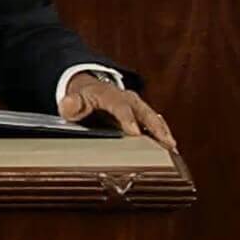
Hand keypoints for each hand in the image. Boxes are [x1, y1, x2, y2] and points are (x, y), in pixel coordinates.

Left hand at [59, 72, 176, 150]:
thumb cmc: (82, 100)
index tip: (134, 132)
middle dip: (155, 126)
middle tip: (166, 143)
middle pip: (143, 111)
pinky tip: (171, 149)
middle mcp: (127, 98)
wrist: (90, 90)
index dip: (127, 118)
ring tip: (172, 149)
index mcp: (108, 95)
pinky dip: (163, 133)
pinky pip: (155, 122)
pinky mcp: (143, 114)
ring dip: (163, 131)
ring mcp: (137, 106)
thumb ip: (70, 104)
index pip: (119, 106)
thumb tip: (67, 103)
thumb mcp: (72, 101)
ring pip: (153, 117)